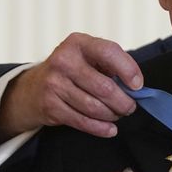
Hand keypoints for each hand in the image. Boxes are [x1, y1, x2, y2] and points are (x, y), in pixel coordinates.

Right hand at [0, 33, 142, 141]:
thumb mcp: (88, 57)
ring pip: (95, 107)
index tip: (138, 86)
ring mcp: (54, 83)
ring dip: (112, 115)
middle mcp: (64, 60)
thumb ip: (111, 65)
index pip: (109, 52)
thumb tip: (135, 86)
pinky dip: (100, 128)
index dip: (128, 70)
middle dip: (124, 102)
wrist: (33, 88)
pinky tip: (110, 129)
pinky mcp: (49, 105)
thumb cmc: (72, 71)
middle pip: (105, 87)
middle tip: (130, 107)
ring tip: (117, 114)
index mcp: (78, 43)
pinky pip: (82, 121)